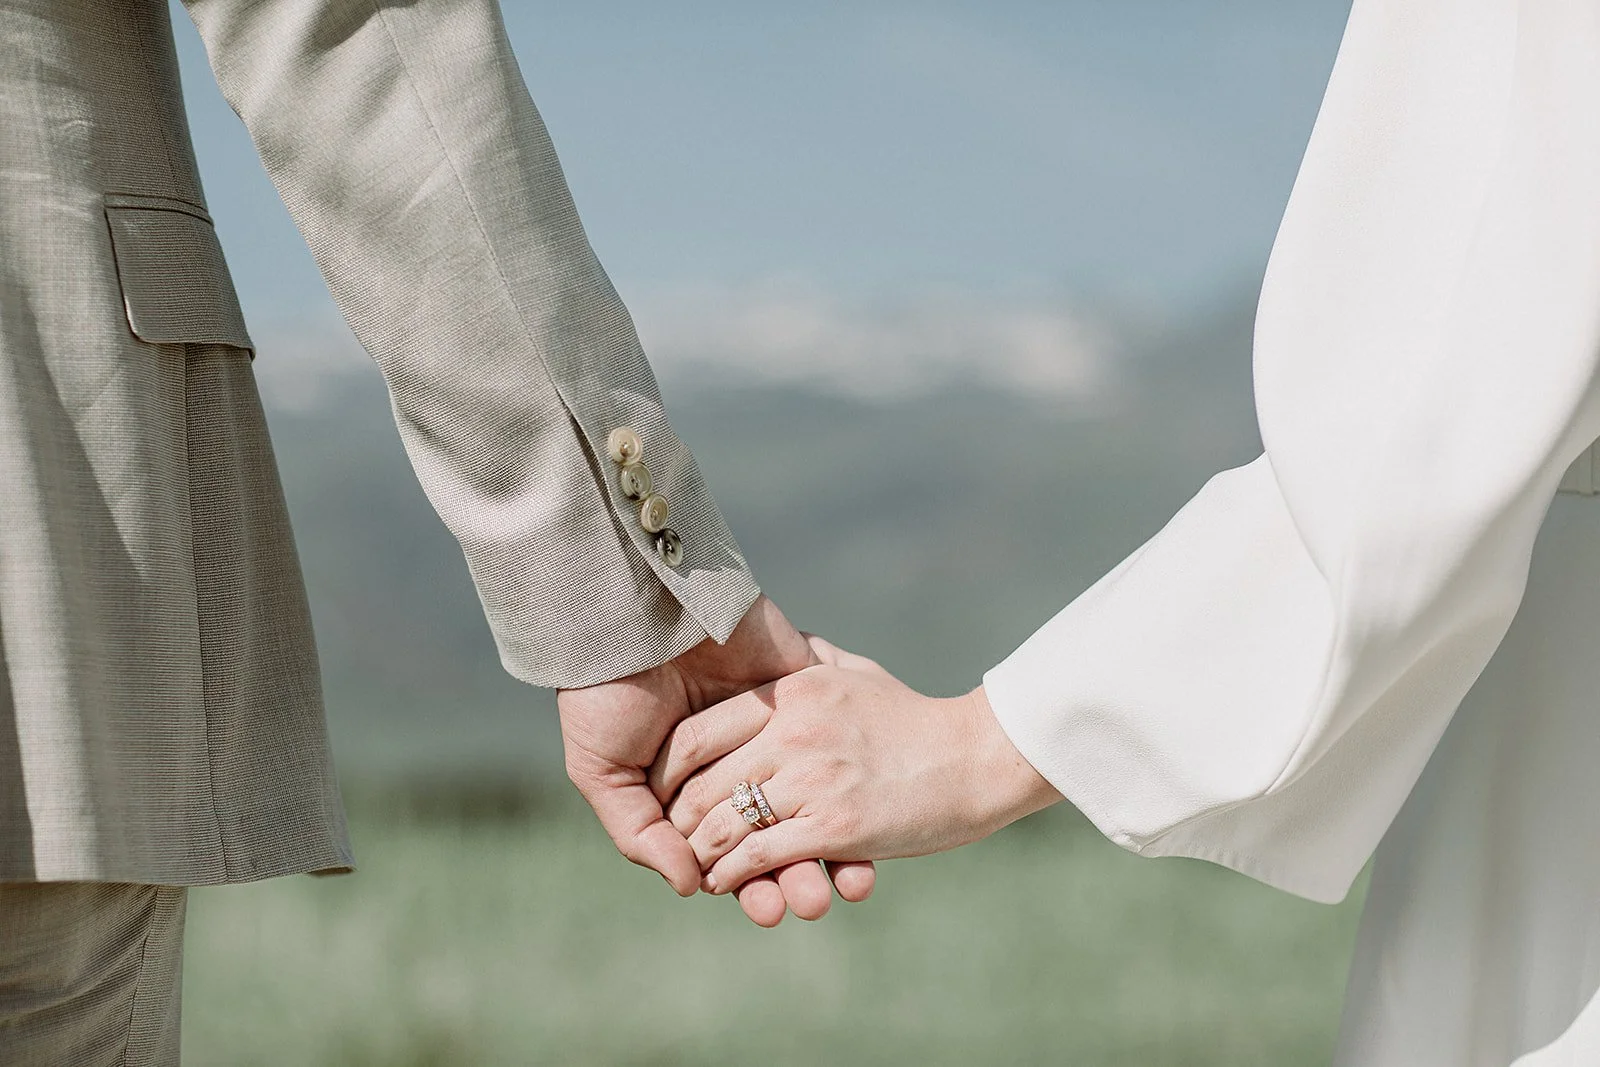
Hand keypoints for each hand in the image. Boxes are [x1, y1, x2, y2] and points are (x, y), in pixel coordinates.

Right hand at [557, 598, 875, 925]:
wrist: (632, 611)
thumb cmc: (604, 692)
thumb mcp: (602, 770)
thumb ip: (642, 834)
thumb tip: (690, 886)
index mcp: (689, 785)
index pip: (732, 848)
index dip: (751, 882)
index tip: (771, 910)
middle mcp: (737, 761)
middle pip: (779, 832)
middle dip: (798, 874)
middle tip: (813, 904)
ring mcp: (773, 726)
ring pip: (814, 797)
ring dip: (833, 842)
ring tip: (848, 880)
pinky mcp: (802, 689)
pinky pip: (835, 742)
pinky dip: (852, 780)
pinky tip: (870, 816)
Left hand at [657, 637, 1060, 897]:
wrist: (977, 757)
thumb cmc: (914, 719)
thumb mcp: (854, 673)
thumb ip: (810, 658)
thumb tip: (783, 643)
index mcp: (792, 692)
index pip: (698, 734)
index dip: (669, 769)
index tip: (667, 789)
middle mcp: (794, 732)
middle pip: (701, 783)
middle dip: (679, 819)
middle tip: (675, 836)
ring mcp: (813, 779)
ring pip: (723, 824)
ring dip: (701, 853)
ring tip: (698, 864)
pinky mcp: (835, 825)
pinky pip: (759, 856)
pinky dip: (733, 874)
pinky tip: (727, 882)